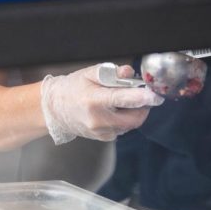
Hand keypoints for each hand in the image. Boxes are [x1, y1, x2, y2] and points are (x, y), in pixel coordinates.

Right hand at [40, 64, 162, 143]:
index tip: (156, 95)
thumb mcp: (90, 73)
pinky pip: (122, 129)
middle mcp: (98, 119)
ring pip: (130, 124)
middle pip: (133, 118)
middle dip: (144, 107)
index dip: (143, 98)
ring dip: (134, 113)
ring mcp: (100, 131)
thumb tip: (130, 72)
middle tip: (144, 96)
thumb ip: (112, 72)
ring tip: (124, 101)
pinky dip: (124, 119)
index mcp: (95, 100)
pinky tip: (115, 110)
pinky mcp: (102, 137)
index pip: (124, 100)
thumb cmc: (72, 88)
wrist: (54, 109)